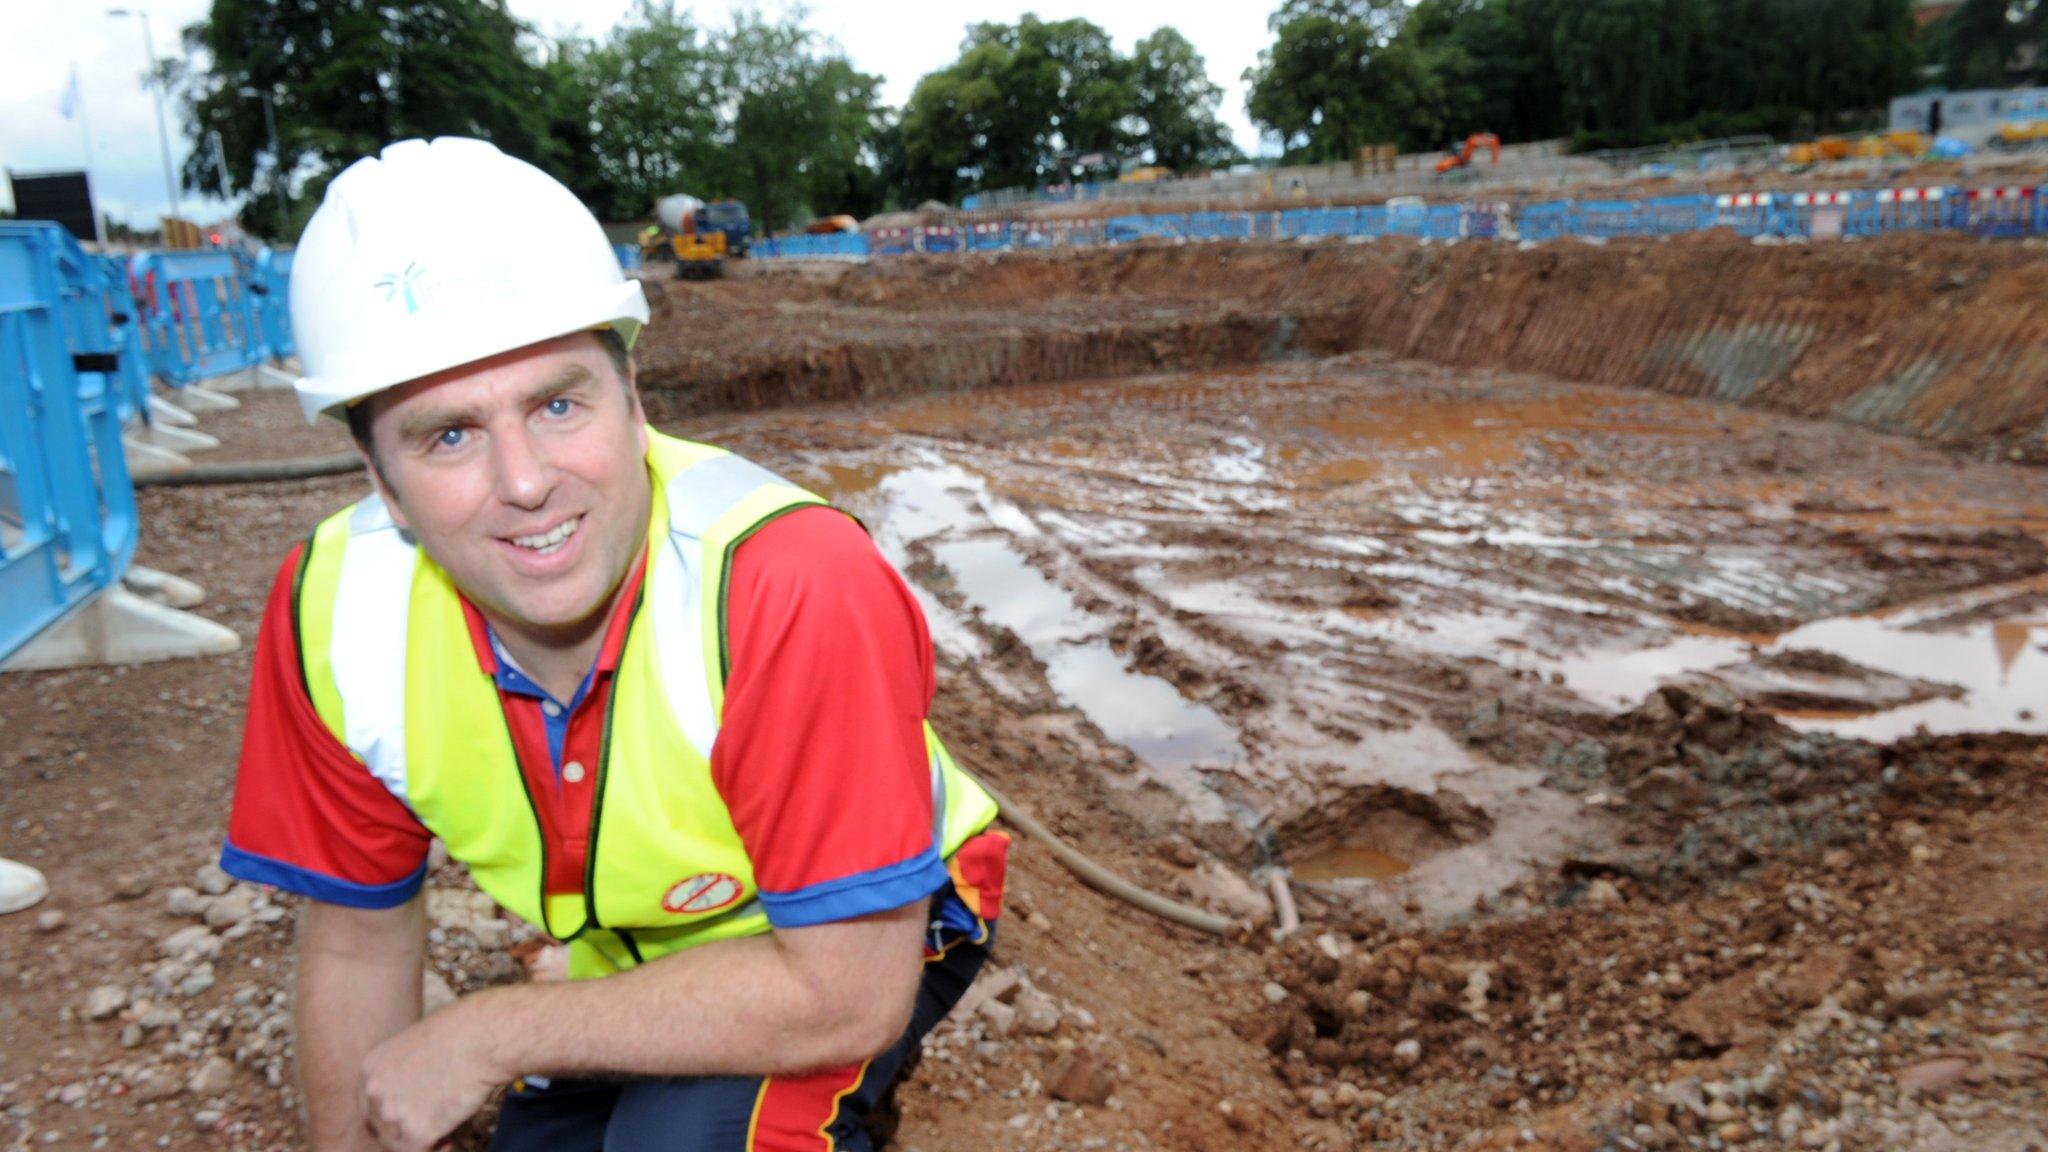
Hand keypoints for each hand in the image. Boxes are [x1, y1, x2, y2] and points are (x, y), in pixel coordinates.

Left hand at [358, 999, 503, 1151]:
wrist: (483, 1040)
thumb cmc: (462, 1031)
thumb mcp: (417, 1041)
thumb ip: (403, 1068)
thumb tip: (414, 1084)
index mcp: (371, 1068)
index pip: (370, 1105)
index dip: (392, 1113)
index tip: (411, 1114)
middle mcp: (374, 1092)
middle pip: (380, 1127)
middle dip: (404, 1127)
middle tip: (429, 1124)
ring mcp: (393, 1113)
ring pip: (397, 1144)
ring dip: (419, 1140)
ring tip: (443, 1133)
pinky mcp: (416, 1132)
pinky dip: (435, 1150)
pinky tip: (449, 1140)